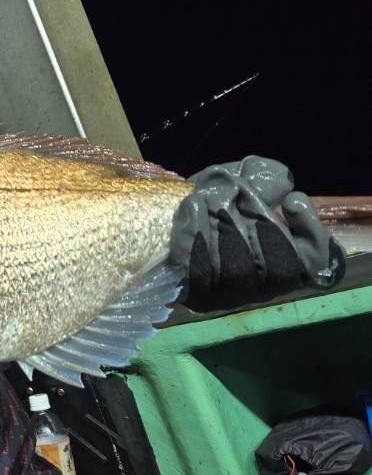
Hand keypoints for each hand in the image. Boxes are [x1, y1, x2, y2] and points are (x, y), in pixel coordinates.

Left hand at [170, 156, 346, 312]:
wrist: (155, 218)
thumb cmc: (206, 200)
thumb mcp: (238, 181)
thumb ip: (263, 179)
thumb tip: (282, 181)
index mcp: (280, 260)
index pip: (318, 263)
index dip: (314, 236)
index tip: (292, 200)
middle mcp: (257, 286)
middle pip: (278, 267)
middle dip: (261, 222)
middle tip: (241, 194)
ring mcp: (224, 295)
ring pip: (238, 270)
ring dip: (225, 225)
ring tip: (208, 197)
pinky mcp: (191, 293)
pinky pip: (198, 269)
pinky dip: (195, 232)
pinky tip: (192, 205)